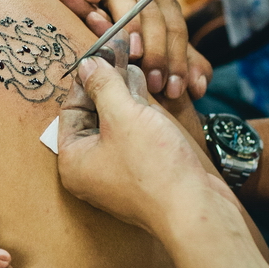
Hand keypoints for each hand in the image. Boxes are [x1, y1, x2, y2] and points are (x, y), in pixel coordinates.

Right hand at [35, 0, 211, 100]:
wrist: (96, 6)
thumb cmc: (131, 37)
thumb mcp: (159, 51)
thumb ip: (183, 65)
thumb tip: (199, 88)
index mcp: (163, 5)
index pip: (176, 30)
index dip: (177, 60)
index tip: (174, 90)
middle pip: (153, 15)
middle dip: (156, 51)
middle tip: (154, 83)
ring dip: (130, 25)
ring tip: (133, 53)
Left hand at [57, 58, 232, 238]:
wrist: (198, 212)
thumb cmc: (155, 168)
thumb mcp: (124, 115)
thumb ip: (103, 86)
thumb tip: (88, 64)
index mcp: (73, 160)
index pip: (70, 109)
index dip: (86, 80)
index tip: (100, 56)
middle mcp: (90, 170)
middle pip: (92, 117)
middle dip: (107, 87)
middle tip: (119, 58)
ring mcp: (117, 174)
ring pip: (116, 125)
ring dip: (126, 98)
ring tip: (136, 71)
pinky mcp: (143, 175)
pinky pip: (134, 138)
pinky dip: (140, 116)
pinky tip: (151, 96)